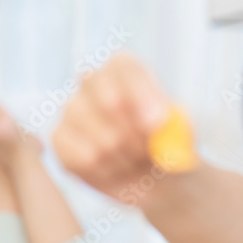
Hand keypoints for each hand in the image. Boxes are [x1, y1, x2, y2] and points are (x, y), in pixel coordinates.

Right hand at [52, 52, 174, 202]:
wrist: (155, 175)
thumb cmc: (169, 144)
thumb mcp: (184, 132)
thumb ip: (178, 126)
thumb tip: (159, 124)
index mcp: (123, 68)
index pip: (124, 68)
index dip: (142, 96)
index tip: (157, 125)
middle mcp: (92, 81)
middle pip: (109, 101)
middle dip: (137, 136)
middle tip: (148, 151)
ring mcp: (71, 109)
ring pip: (101, 138)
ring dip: (126, 159)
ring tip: (134, 160)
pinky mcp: (59, 139)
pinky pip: (84, 158)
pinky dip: (108, 171)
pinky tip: (115, 169)